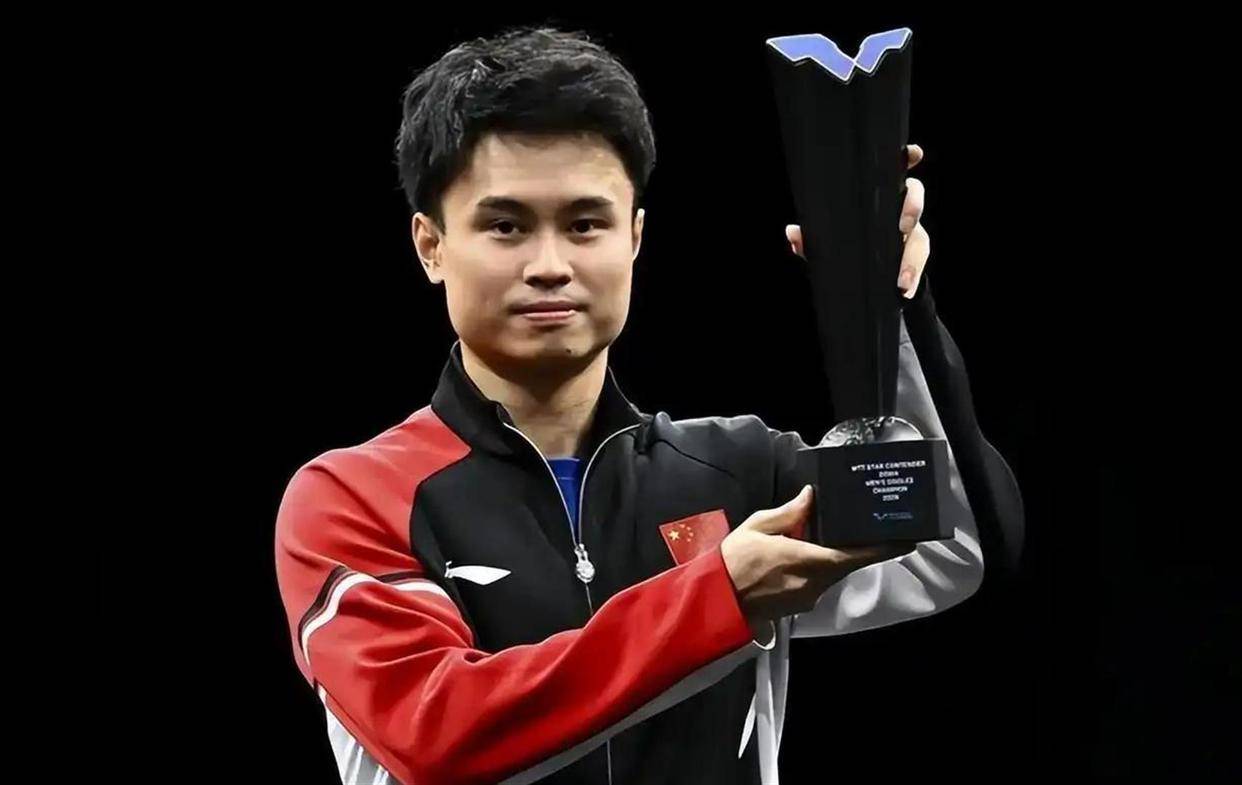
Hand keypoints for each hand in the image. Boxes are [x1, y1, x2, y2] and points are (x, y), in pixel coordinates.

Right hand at [719, 485, 914, 638]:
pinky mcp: (800, 606)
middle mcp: (813, 583)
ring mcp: (808, 597)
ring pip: (832, 573)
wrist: (715, 601)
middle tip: (863, 526)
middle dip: (855, 546)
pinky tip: (801, 555)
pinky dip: (817, 567)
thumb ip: (789, 513)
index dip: (883, 549)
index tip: (906, 541)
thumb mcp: (757, 527)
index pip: (854, 555)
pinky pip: (818, 582)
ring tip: (819, 536)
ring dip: (831, 556)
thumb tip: (811, 497)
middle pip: (846, 563)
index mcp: (806, 561)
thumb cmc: (734, 561)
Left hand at [784, 143, 928, 298]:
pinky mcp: (916, 253)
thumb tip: (793, 233)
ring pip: (920, 236)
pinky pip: (918, 263)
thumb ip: (811, 240)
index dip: (908, 158)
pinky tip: (905, 289)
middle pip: (916, 195)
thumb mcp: (827, 243)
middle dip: (913, 207)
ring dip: (912, 258)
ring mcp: (912, 231)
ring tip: (901, 280)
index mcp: (876, 196)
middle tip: (902, 228)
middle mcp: (898, 208)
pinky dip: (912, 275)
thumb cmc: (845, 246)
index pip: (893, 171)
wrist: (863, 277)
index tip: (914, 154)